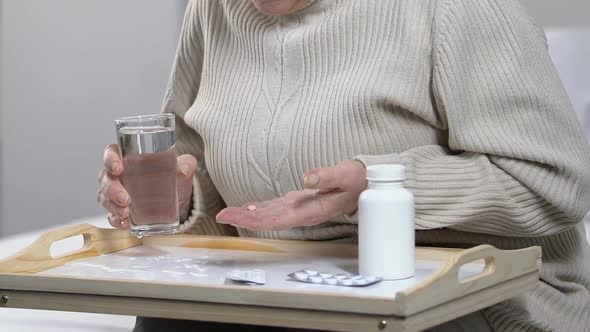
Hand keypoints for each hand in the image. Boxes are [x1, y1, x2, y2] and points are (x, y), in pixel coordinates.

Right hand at [96, 144, 196, 228]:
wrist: (178, 199)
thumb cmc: (174, 177)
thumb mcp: (183, 168)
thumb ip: (187, 164)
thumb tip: (184, 170)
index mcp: (130, 158)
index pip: (111, 153)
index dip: (110, 159)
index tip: (118, 168)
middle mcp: (119, 175)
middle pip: (106, 178)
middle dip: (112, 189)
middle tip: (125, 199)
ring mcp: (116, 194)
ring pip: (104, 197)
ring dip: (113, 206)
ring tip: (126, 213)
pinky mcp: (120, 210)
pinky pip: (111, 215)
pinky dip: (116, 220)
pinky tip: (125, 223)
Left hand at [216, 160, 365, 230]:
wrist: (365, 186)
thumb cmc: (356, 181)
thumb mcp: (345, 175)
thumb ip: (327, 177)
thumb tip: (307, 178)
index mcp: (311, 210)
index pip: (279, 218)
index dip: (257, 219)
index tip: (239, 217)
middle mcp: (302, 213)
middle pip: (269, 219)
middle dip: (245, 218)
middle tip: (222, 215)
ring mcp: (299, 209)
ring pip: (269, 215)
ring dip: (248, 215)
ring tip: (227, 213)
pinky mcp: (298, 203)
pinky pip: (275, 209)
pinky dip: (259, 210)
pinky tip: (246, 209)